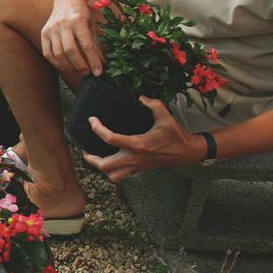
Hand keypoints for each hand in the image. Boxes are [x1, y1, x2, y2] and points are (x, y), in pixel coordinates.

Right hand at [41, 0, 104, 74]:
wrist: (67, 1)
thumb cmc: (82, 15)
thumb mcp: (92, 26)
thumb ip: (96, 45)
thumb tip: (102, 65)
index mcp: (78, 20)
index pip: (87, 45)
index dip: (93, 61)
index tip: (98, 72)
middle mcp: (63, 24)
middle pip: (70, 51)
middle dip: (80, 65)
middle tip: (87, 72)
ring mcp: (52, 28)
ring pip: (58, 54)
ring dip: (68, 66)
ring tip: (77, 70)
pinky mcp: (44, 33)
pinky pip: (48, 53)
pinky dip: (56, 63)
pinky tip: (65, 66)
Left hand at [81, 97, 204, 181]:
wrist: (188, 152)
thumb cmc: (176, 135)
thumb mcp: (166, 115)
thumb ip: (152, 104)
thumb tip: (140, 97)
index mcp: (138, 144)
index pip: (110, 139)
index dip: (97, 129)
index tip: (92, 120)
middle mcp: (135, 158)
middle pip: (105, 165)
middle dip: (91, 158)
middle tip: (85, 149)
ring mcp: (137, 166)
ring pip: (112, 175)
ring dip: (101, 168)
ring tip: (95, 158)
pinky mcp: (140, 169)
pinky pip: (121, 176)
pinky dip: (112, 171)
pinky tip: (110, 160)